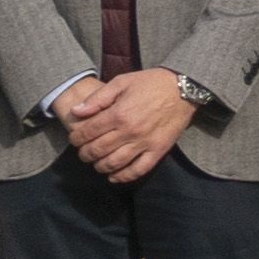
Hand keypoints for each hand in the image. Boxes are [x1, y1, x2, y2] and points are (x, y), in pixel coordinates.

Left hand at [62, 70, 194, 182]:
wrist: (184, 88)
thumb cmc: (151, 82)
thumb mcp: (122, 82)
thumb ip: (98, 98)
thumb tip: (76, 112)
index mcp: (119, 113)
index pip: (89, 132)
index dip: (77, 138)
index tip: (74, 139)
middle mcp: (130, 131)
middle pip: (99, 150)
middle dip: (85, 154)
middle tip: (83, 153)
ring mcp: (145, 143)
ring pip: (115, 163)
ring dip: (100, 166)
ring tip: (96, 164)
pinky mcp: (158, 150)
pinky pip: (138, 170)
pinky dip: (123, 176)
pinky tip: (114, 177)